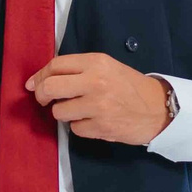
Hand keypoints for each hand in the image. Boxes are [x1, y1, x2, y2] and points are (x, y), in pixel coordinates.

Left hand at [27, 54, 172, 144]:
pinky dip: (80, 126)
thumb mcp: (107, 68)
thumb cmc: (129, 87)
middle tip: (44, 100)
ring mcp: (98, 106)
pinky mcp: (101, 127)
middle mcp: (96, 82)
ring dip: (64, 113)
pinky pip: (74, 129)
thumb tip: (41, 80)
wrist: (158, 109)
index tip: (33, 84)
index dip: (40, 76)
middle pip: (51, 88)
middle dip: (42, 95)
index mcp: (97, 63)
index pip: (56, 65)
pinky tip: (93, 121)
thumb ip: (78, 70)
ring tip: (80, 110)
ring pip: (59, 112)